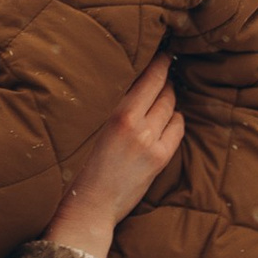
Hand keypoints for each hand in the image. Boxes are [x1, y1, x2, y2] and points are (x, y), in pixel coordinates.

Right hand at [47, 55, 182, 257]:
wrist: (87, 205)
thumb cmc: (79, 166)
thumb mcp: (88, 127)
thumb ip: (108, 105)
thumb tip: (124, 82)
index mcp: (117, 113)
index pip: (148, 77)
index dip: (159, 62)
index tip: (163, 52)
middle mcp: (137, 125)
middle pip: (163, 89)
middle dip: (166, 77)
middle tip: (165, 69)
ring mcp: (151, 142)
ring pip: (171, 107)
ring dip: (170, 99)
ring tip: (164, 95)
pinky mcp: (160, 158)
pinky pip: (177, 128)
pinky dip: (175, 120)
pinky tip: (167, 119)